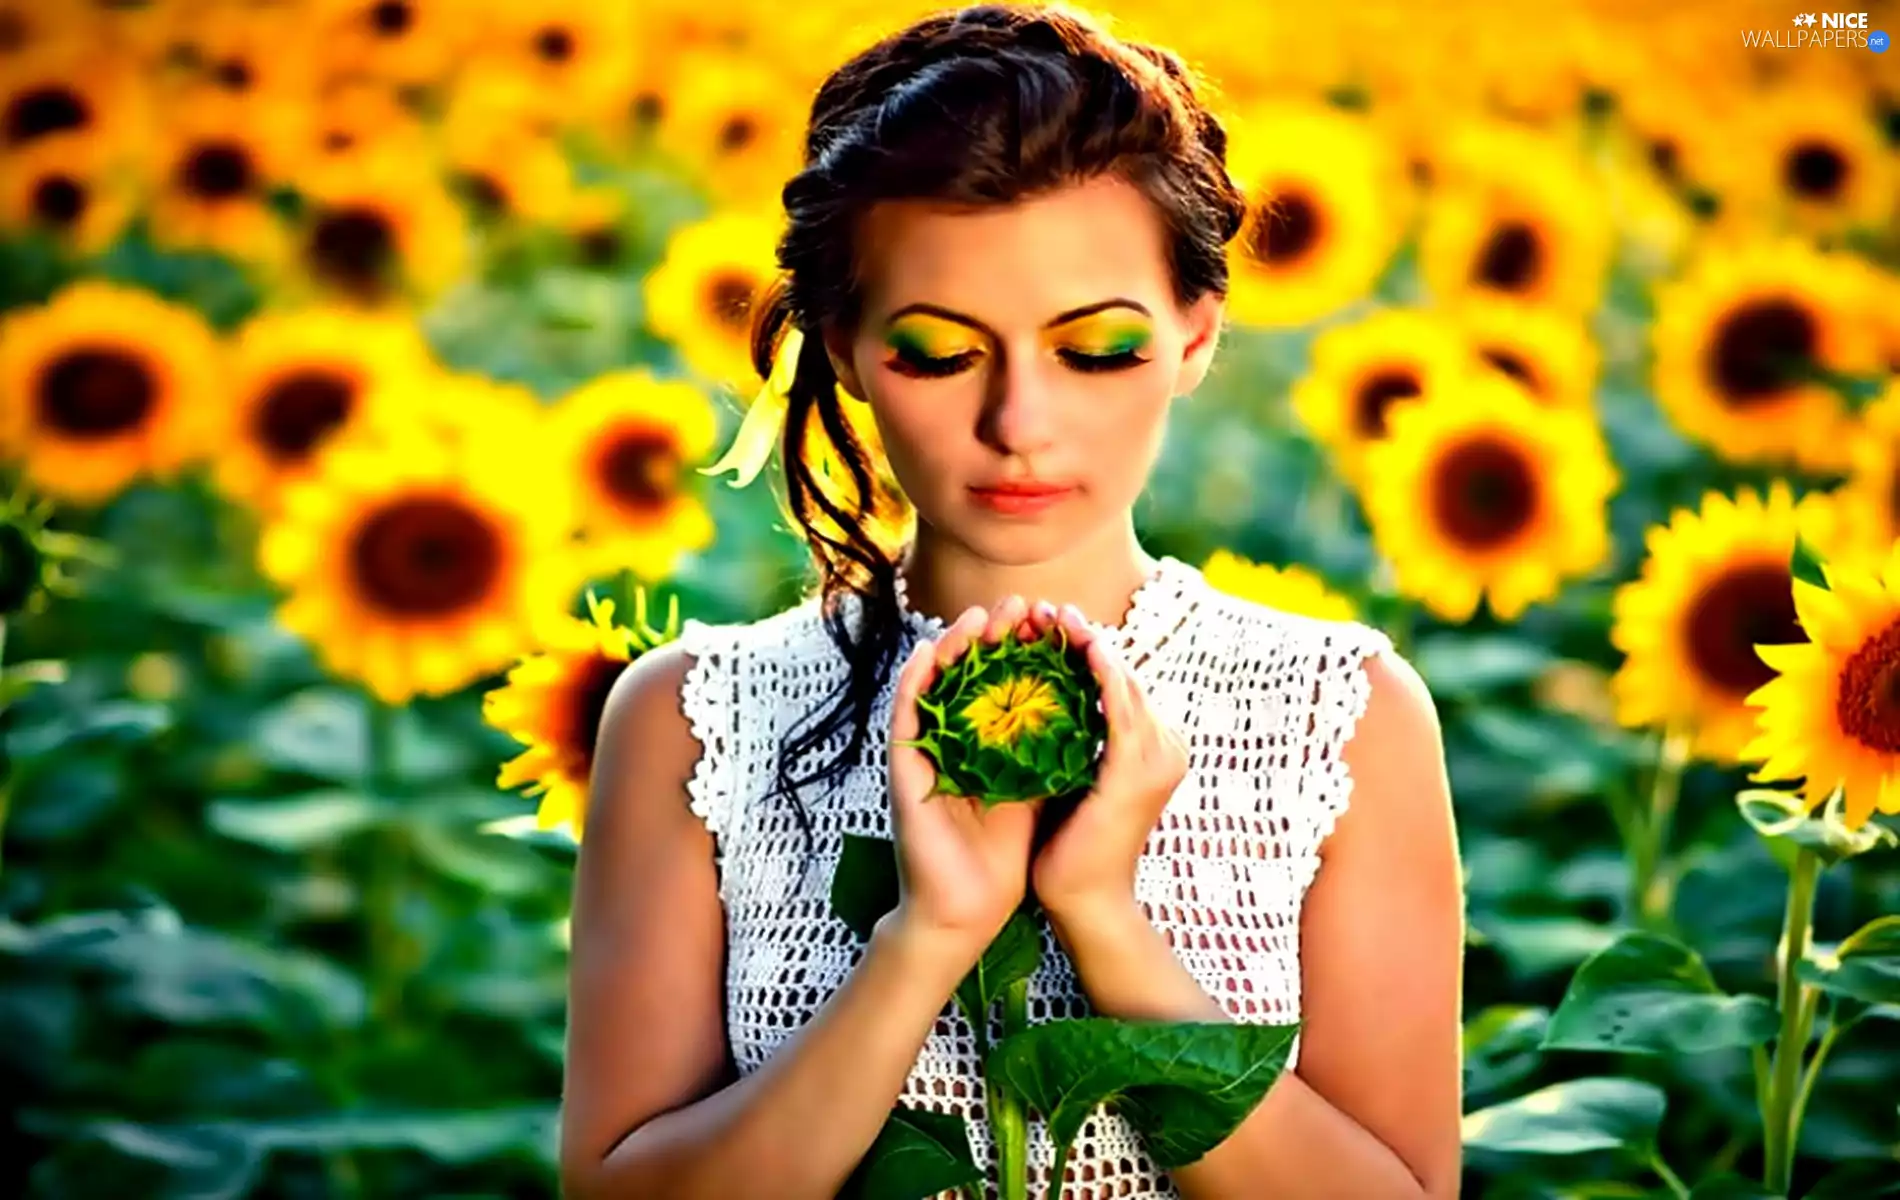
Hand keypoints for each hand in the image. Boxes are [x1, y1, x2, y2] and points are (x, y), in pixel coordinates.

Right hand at [886, 595, 1045, 961]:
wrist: (969, 909)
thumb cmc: (1002, 857)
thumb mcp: (1038, 790)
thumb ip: (1052, 750)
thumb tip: (1091, 711)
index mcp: (983, 745)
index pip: (1002, 682)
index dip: (1023, 649)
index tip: (1047, 619)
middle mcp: (951, 742)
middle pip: (970, 674)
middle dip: (995, 637)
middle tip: (1019, 604)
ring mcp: (925, 754)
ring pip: (936, 685)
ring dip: (954, 647)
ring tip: (978, 615)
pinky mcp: (905, 772)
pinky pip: (905, 717)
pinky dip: (914, 682)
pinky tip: (927, 652)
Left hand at [1030, 602, 1189, 931]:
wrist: (1084, 899)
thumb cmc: (1070, 843)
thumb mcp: (1072, 776)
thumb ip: (1070, 737)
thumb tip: (1037, 698)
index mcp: (1149, 746)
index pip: (1116, 681)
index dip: (1084, 646)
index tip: (1046, 620)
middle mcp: (1163, 746)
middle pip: (1121, 673)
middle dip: (1083, 635)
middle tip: (1047, 606)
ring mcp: (1157, 757)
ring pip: (1122, 682)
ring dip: (1089, 643)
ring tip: (1054, 614)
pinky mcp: (1137, 770)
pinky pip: (1120, 709)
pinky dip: (1101, 674)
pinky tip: (1080, 647)